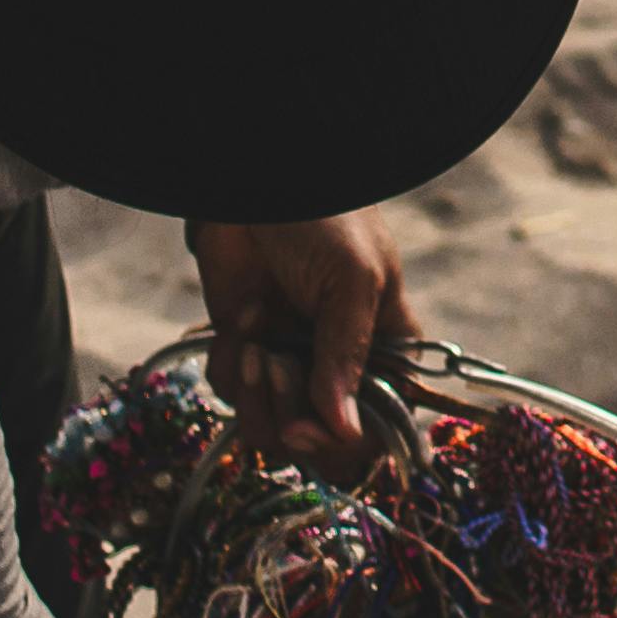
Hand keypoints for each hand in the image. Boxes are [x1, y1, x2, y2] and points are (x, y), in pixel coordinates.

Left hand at [188, 214, 417, 480]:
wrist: (250, 177)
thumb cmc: (323, 217)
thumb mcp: (352, 281)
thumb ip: (346, 357)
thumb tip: (346, 434)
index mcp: (386, 347)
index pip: (383, 422)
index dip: (351, 440)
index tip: (320, 430)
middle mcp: (339, 363)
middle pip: (321, 440)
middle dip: (293, 417)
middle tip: (277, 368)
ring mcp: (289, 358)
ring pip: (271, 426)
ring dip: (257, 394)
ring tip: (254, 344)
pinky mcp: (243, 349)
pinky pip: (232, 393)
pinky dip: (230, 364)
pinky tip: (240, 320)